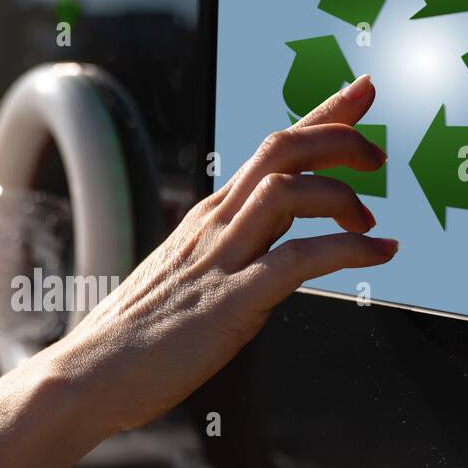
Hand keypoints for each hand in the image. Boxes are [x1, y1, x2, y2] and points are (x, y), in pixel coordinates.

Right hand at [46, 74, 395, 432]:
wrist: (89, 375)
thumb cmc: (135, 338)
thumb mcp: (185, 279)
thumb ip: (227, 257)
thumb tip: (271, 256)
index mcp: (205, 218)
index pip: (269, 148)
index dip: (321, 115)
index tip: (360, 93)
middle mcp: (213, 226)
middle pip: (281, 149)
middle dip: (338, 138)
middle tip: (378, 157)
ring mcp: (220, 260)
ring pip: (288, 191)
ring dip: (342, 196)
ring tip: (370, 223)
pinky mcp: (231, 302)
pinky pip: (298, 259)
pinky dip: (348, 251)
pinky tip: (378, 255)